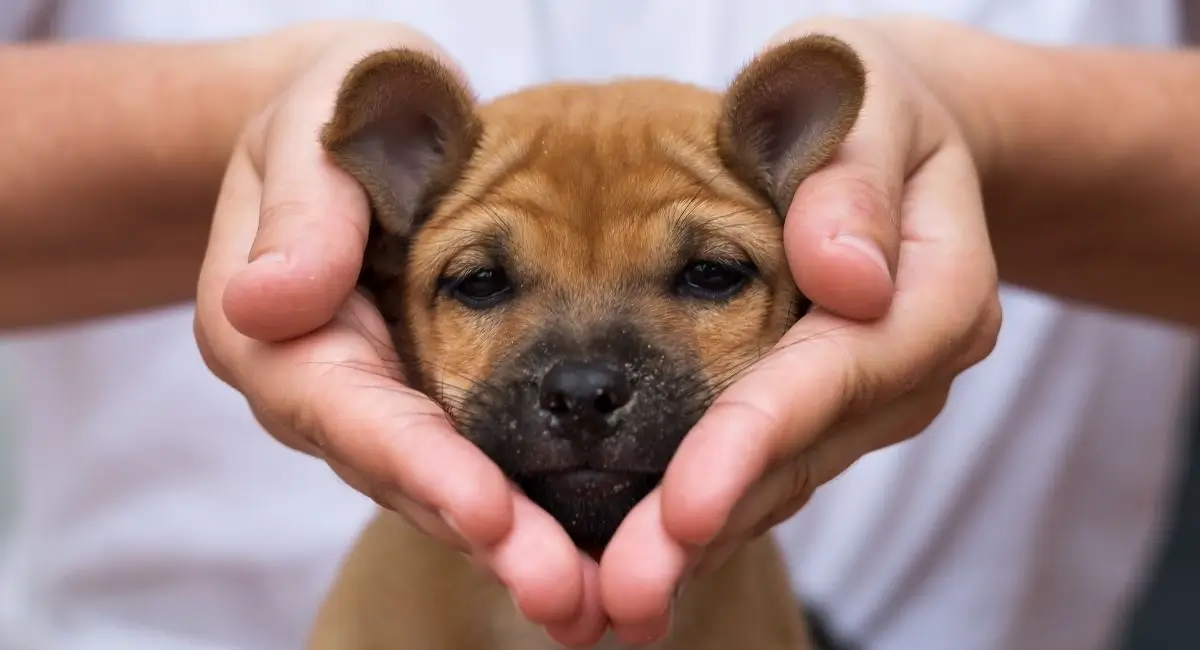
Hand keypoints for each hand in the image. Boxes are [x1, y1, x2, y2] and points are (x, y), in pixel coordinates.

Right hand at [193, 23, 604, 644]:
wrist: (352, 131)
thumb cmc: (333, 112)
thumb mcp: (306, 123)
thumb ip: (297, 207)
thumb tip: (267, 303)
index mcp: (281, 334)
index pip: (353, 412)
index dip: (421, 465)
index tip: (488, 514)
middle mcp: (331, 393)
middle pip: (410, 478)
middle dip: (490, 539)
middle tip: (569, 595)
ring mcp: (386, 411)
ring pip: (452, 492)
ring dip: (524, 548)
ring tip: (604, 599)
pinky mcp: (436, 409)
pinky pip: (486, 467)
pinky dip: (536, 514)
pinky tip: (604, 554)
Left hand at [597, 16, 1002, 642]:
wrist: (900, 147)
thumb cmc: (876, 110)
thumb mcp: (876, 105)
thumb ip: (855, 179)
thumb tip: (847, 276)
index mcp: (935, 292)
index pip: (837, 375)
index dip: (756, 439)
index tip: (681, 503)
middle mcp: (903, 370)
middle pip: (800, 457)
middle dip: (707, 523)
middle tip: (624, 590)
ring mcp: (863, 405)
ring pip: (776, 483)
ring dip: (693, 543)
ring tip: (608, 599)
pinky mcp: (819, 417)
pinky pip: (758, 472)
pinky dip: (697, 516)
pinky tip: (631, 559)